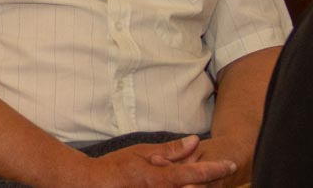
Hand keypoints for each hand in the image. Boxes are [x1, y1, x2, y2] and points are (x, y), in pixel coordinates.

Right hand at [75, 135, 236, 187]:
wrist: (93, 185)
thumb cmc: (115, 167)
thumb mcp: (141, 152)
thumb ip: (170, 149)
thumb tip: (194, 141)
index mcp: (160, 179)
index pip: (196, 174)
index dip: (217, 168)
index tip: (231, 164)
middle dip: (209, 180)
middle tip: (219, 170)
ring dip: (196, 185)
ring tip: (196, 177)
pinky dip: (183, 187)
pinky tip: (185, 182)